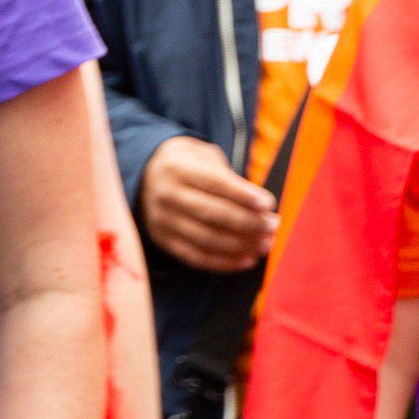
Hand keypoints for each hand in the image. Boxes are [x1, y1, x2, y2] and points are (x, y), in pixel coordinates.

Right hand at [137, 134, 279, 272]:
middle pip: (213, 214)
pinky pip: (197, 257)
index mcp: (176, 168)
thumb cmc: (186, 165)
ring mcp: (163, 220)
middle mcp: (166, 194)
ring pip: (208, 239)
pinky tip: (248, 259)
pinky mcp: (164, 240)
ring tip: (266, 243)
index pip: (215, 183)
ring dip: (242, 245)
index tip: (268, 204)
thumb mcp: (202, 156)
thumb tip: (260, 205)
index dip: (243, 195)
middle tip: (273, 225)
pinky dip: (225, 263)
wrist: (145, 175)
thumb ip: (228, 176)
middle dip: (249, 223)